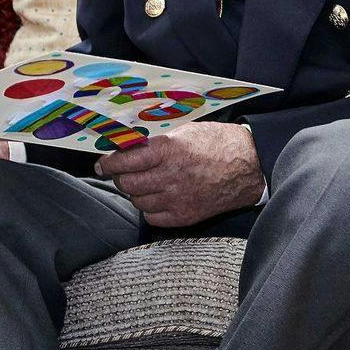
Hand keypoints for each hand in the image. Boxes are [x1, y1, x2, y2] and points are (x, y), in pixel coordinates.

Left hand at [95, 122, 265, 227]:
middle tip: (118, 172)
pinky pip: (153, 217)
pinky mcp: (186, 216)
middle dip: (118, 177)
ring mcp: (178, 198)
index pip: (125, 160)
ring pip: (137, 201)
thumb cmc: (215, 142)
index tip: (102, 163)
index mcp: (168, 150)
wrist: (248, 164)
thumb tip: (126, 144)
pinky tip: (154, 197)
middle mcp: (171, 176)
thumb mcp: (183, 131)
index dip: (108, 163)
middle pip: (127, 183)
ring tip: (141, 183)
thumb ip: (155, 140)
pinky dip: (148, 208)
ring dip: (134, 192)